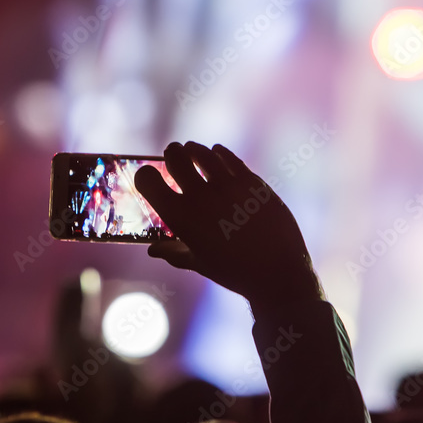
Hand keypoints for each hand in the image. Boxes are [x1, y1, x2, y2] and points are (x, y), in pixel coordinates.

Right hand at [135, 142, 323, 309]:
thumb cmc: (234, 272)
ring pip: (203, 153)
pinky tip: (216, 153)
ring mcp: (228, 186)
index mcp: (180, 217)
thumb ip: (173, 252)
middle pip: (175, 158)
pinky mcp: (252, 182)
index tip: (149, 176)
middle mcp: (200, 197)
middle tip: (172, 154)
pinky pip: (229, 158)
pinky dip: (219, 153)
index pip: (148, 181)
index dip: (144, 175)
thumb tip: (153, 250)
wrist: (277, 273)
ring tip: (191, 150)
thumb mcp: (199, 263)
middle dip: (171, 154)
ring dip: (194, 150)